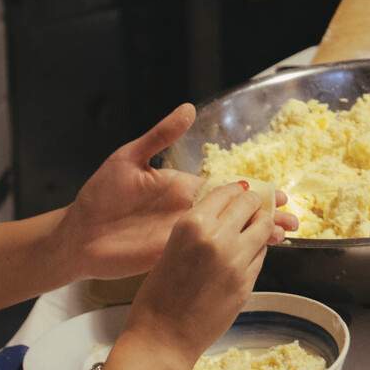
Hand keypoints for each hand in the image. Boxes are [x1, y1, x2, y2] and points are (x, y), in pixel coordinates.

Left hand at [55, 104, 298, 282]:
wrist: (76, 236)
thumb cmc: (99, 195)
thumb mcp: (128, 159)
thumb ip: (160, 138)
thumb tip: (189, 108)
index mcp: (184, 188)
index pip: (229, 188)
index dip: (255, 192)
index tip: (280, 195)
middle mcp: (190, 211)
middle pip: (236, 214)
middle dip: (265, 216)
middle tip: (293, 221)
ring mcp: (183, 236)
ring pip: (228, 236)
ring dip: (255, 238)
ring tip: (283, 241)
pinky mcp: (173, 257)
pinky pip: (208, 256)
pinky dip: (231, 257)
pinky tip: (251, 261)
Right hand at [121, 183, 278, 366]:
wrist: (162, 339)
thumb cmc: (158, 297)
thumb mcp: (171, 248)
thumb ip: (199, 228)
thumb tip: (226, 212)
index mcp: (193, 225)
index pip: (228, 191)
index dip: (238, 190)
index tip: (242, 190)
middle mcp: (217, 237)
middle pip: (251, 204)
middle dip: (253, 203)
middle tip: (253, 206)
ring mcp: (236, 260)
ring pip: (264, 228)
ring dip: (261, 224)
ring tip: (254, 228)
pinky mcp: (247, 282)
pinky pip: (261, 255)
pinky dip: (257, 250)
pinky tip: (246, 254)